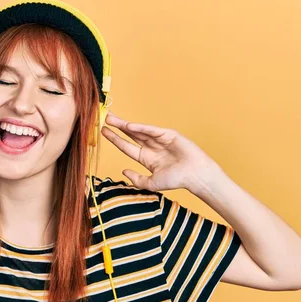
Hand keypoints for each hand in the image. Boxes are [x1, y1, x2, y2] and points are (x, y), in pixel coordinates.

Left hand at [100, 112, 224, 192]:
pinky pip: (151, 130)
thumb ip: (137, 179)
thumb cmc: (177, 180)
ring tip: (112, 119)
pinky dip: (141, 128)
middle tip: (105, 118)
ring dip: (125, 124)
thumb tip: (123, 172)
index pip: (126, 146)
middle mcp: (151, 147)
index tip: (104, 132)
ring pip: (139, 130)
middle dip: (117, 127)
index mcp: (146, 158)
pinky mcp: (168, 134)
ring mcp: (159, 139)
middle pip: (130, 135)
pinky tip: (129, 126)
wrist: (195, 175)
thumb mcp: (152, 182)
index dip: (115, 139)